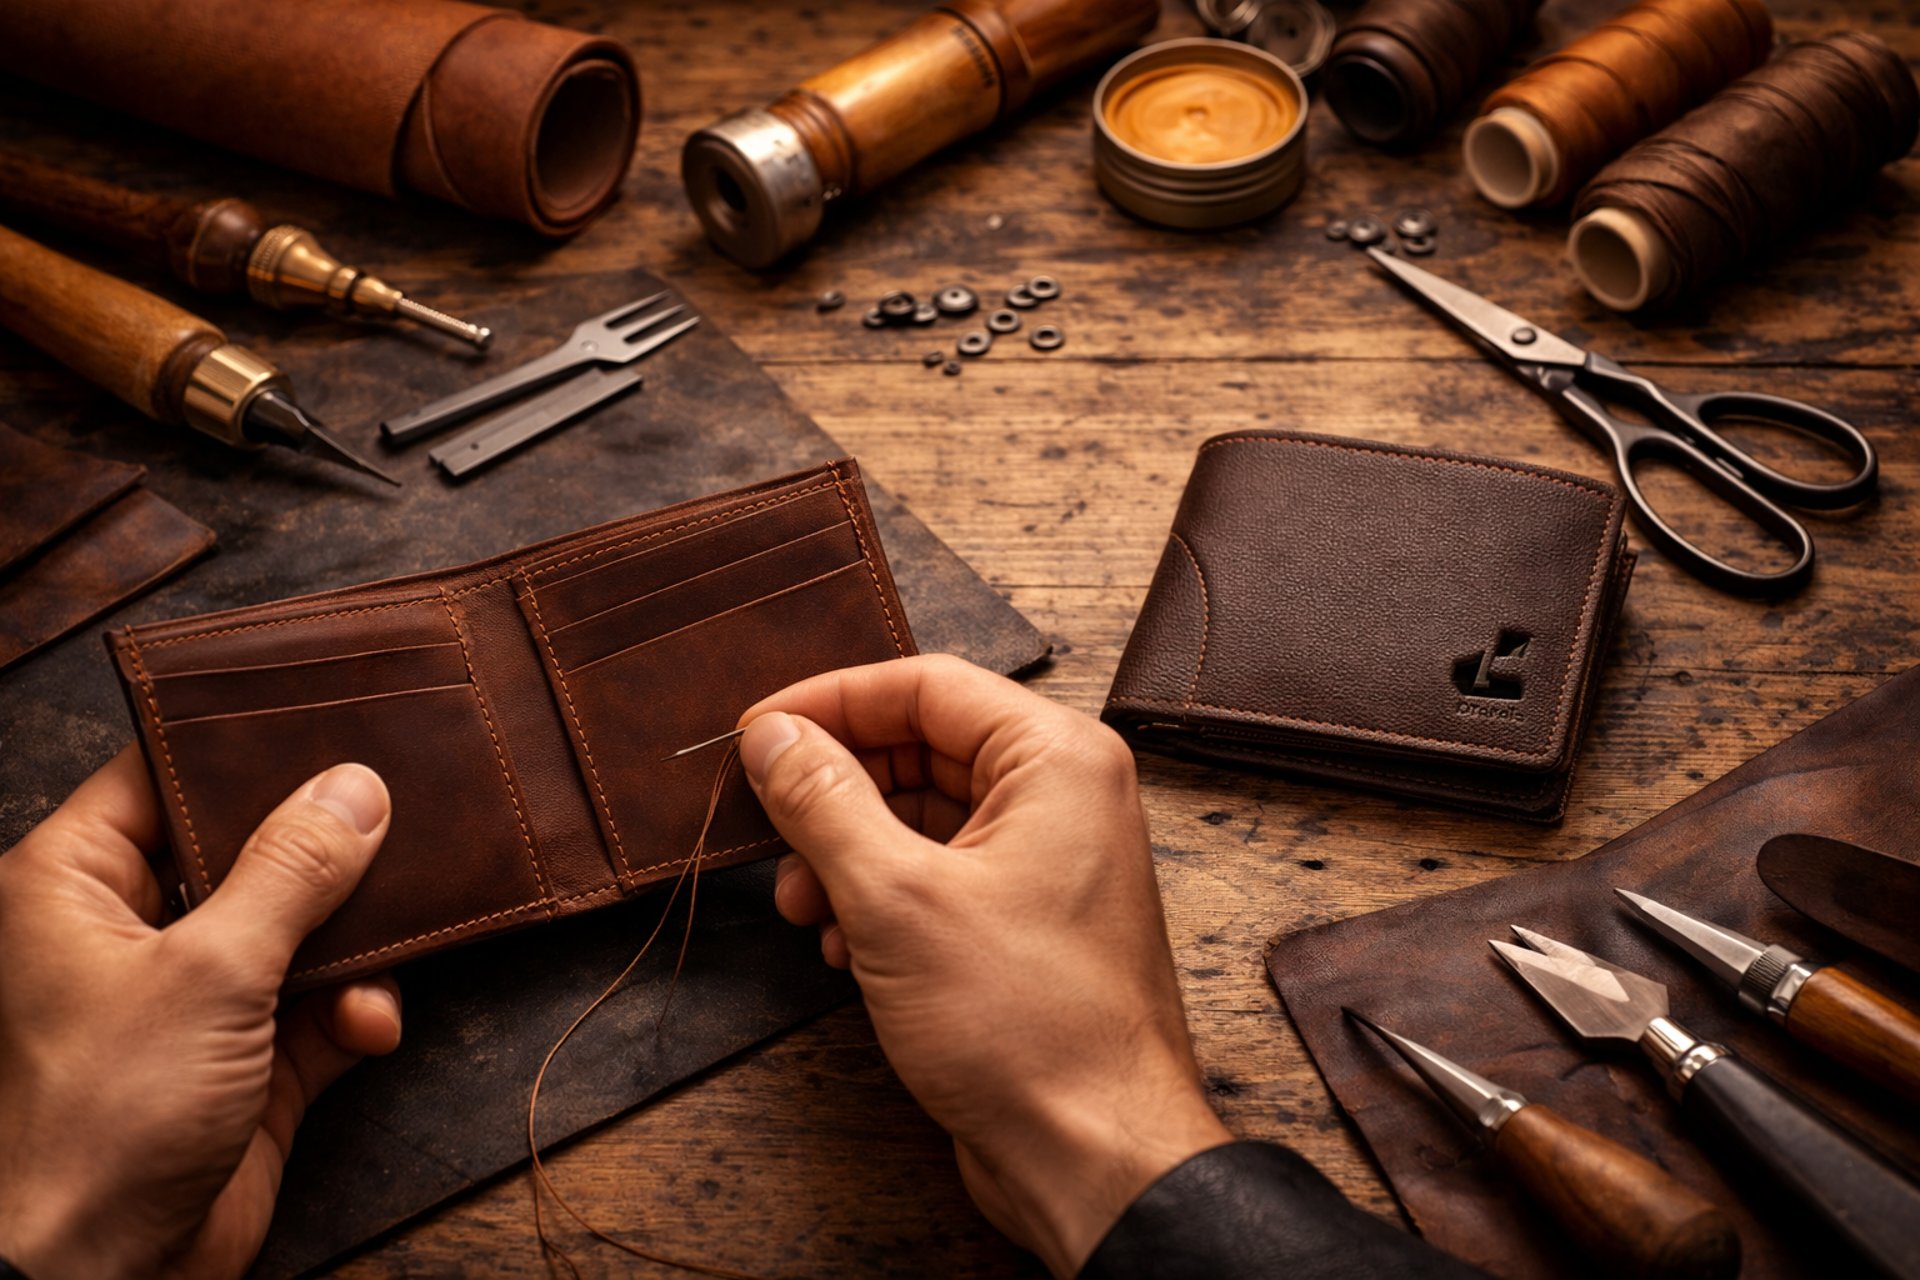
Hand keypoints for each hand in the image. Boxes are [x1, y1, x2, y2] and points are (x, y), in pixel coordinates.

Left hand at [0, 748, 402, 1279]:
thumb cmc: (99, 1119)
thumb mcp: (210, 970)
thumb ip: (292, 872)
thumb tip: (355, 788)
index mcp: (78, 886)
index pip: (164, 777)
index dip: (246, 746)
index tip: (336, 716)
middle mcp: (134, 932)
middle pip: (250, 848)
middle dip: (330, 849)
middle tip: (403, 817)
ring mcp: (195, 998)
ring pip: (303, 925)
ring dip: (360, 939)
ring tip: (395, 941)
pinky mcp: (248, 1061)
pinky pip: (326, 1003)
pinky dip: (359, 1009)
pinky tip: (371, 1025)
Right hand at [735, 655, 1230, 1275]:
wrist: (1094, 1154)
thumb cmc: (1028, 1027)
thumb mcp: (895, 898)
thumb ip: (825, 802)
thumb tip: (775, 738)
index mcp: (1057, 759)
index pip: (925, 685)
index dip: (831, 701)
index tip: (758, 732)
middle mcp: (1064, 797)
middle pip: (920, 748)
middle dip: (836, 793)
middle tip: (770, 829)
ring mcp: (1050, 862)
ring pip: (921, 816)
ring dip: (848, 854)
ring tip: (804, 906)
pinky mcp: (1028, 921)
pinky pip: (939, 875)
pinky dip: (881, 899)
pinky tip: (845, 948)